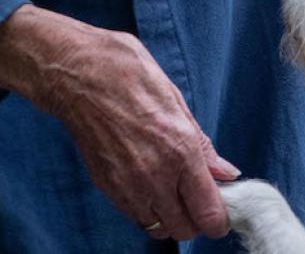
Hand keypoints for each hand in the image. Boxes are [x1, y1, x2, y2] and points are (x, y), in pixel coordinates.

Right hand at [0, 6, 239, 240]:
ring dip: (170, 217)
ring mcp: (127, 186)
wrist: (79, 76)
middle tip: (199, 199)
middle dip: (196, 220)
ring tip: (174, 192)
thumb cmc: (131, 76)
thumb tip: (226, 173)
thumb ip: (202, 146)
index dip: (219, 218)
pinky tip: (151, 185)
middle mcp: (155, 177)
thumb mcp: (177, 101)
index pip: (208, 213)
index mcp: (180, 152)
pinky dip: (147, 210)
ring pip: (158, 227)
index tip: (222, 211)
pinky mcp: (106, 186)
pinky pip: (135, 215)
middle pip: (184, 229)